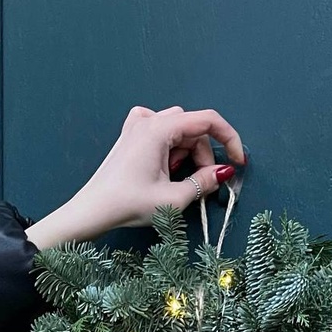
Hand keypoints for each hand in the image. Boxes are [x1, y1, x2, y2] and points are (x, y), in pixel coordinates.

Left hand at [26, 105, 244, 249]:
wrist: (92, 211)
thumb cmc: (128, 204)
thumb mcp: (174, 198)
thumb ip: (204, 182)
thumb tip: (225, 172)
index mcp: (159, 128)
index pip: (208, 120)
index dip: (230, 140)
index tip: (238, 162)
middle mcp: (148, 120)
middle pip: (193, 129)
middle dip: (205, 155)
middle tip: (204, 185)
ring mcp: (137, 125)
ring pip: (179, 132)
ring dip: (188, 155)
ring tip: (178, 181)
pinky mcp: (131, 136)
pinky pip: (162, 132)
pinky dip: (171, 149)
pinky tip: (166, 167)